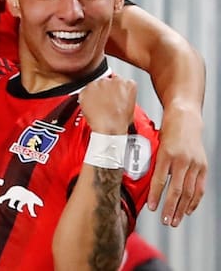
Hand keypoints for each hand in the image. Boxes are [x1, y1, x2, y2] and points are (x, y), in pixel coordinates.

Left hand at [78, 76, 135, 134]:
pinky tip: (92, 107)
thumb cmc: (120, 121)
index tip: (113, 96)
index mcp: (127, 84)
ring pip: (95, 86)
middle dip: (105, 90)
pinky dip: (86, 98)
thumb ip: (126, 94)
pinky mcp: (86, 89)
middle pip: (106, 81)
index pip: (119, 81)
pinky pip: (85, 92)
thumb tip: (120, 96)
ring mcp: (98, 84)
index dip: (115, 90)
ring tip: (99, 106)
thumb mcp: (132, 106)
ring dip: (95, 93)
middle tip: (105, 102)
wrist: (109, 127)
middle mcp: (112, 80)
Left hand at [147, 105, 206, 226]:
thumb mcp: (154, 143)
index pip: (160, 180)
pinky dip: (194, 201)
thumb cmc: (166, 130)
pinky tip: (188, 210)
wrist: (185, 118)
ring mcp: (194, 164)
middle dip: (170, 208)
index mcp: (166, 154)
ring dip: (182, 209)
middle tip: (164, 220)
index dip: (155, 195)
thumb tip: (136, 177)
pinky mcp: (203, 166)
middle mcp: (182, 160)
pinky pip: (199, 188)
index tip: (151, 207)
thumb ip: (150, 160)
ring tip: (174, 220)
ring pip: (189, 192)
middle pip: (176, 190)